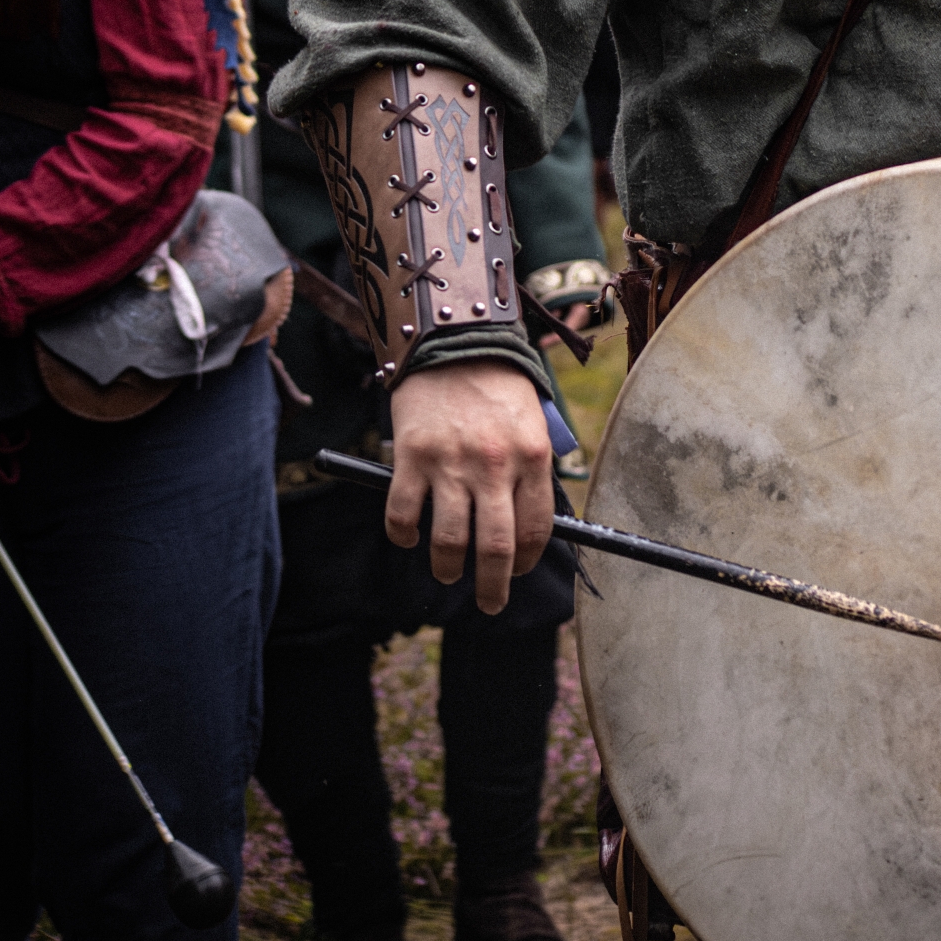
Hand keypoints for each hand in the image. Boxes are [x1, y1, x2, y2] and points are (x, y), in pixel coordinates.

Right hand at [386, 361, 554, 614]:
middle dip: (492, 588)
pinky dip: (405, 536)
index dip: (527, 561)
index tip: (518, 572)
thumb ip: (530, 470)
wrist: (452, 337)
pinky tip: (410, 536)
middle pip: (495, 548)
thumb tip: (528, 528)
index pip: (536, 530)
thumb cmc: (496, 384)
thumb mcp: (530, 421)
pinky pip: (404, 517)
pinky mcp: (412, 457)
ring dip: (447, 568)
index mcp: (532, 455)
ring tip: (448, 571)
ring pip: (449, 543)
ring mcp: (450, 462)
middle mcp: (495, 463)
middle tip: (489, 603)